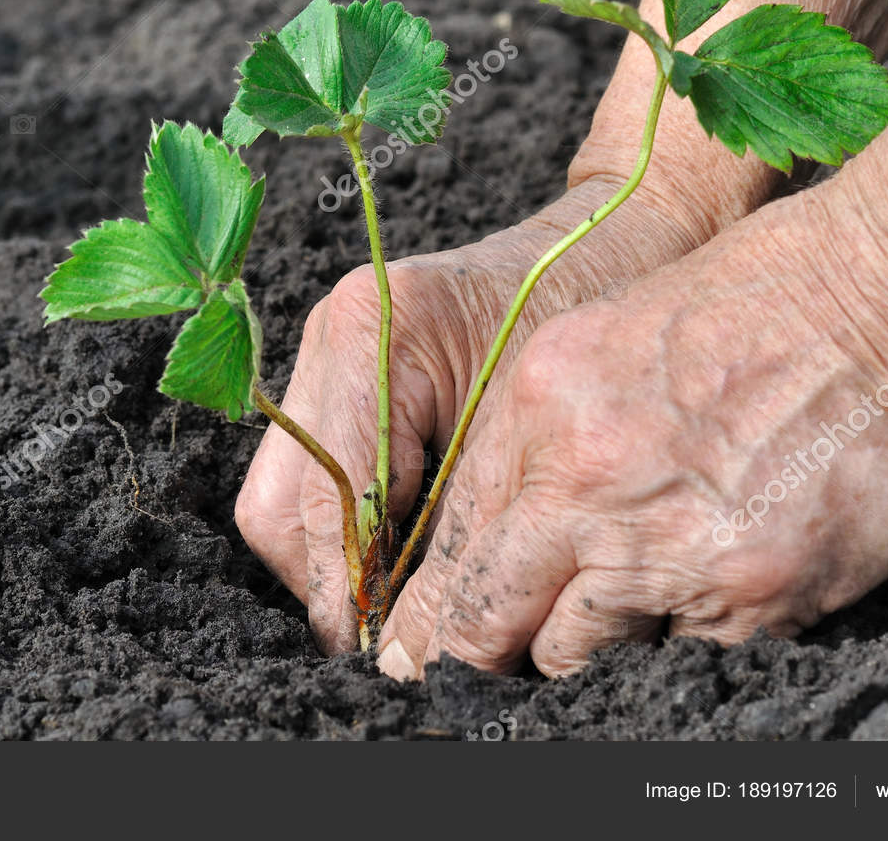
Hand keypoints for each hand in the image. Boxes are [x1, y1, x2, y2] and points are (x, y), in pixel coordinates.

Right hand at [234, 174, 724, 651]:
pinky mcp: (339, 372)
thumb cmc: (589, 317)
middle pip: (279, 506)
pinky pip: (309, 475)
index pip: (329, 493)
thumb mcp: (529, 428)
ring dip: (332, 563)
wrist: (608, 238)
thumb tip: (420, 626)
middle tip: (391, 643)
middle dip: (329, 586)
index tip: (391, 649)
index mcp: (370, 330)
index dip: (355, 586)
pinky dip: (345, 528)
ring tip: (399, 608)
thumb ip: (462, 520)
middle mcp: (328, 335)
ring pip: (281, 499)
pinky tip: (400, 556)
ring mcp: (324, 350)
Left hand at [377, 185, 887, 677]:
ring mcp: (665, 553)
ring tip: (624, 605)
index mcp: (538, 410)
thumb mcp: (612, 338)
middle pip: (490, 621)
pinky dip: (683, 637)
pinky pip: (679, 656)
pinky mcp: (748, 600)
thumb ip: (546, 435)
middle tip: (472, 677)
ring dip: (586, 646)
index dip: (433, 607)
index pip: (454, 544)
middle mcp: (584, 487)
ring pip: (578, 655)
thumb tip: (509, 530)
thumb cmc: (762, 300)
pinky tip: (712, 582)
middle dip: (478, 655)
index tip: (424, 643)